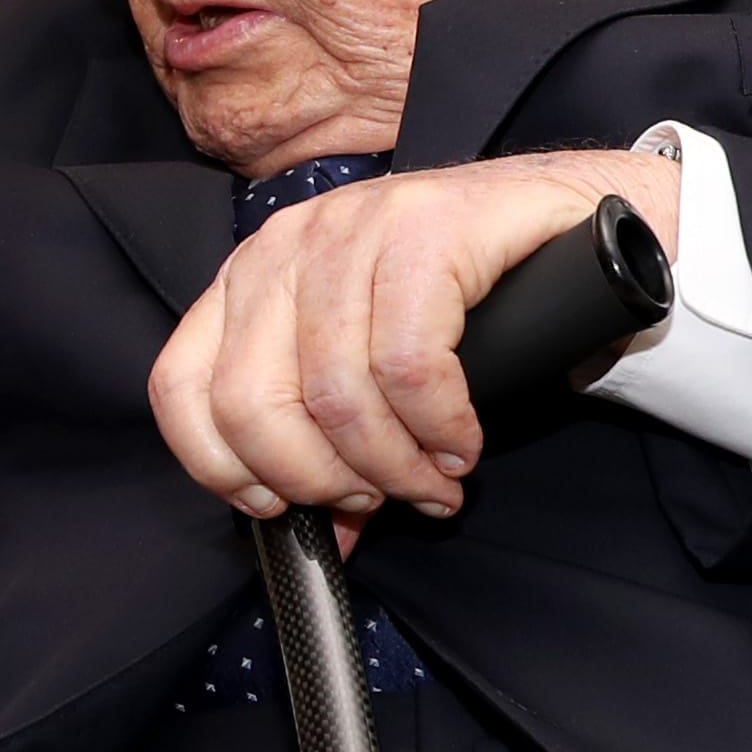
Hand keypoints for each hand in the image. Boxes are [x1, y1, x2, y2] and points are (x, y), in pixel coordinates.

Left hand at [150, 149, 680, 534]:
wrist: (573, 213)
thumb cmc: (467, 299)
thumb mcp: (373, 366)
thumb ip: (334, 443)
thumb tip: (322, 538)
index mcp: (250, 278)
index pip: (178, 386)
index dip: (222, 468)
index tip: (282, 508)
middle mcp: (284, 245)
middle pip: (250, 402)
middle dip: (318, 478)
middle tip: (381, 497)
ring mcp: (350, 227)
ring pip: (331, 391)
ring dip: (391, 465)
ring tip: (434, 480)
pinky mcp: (423, 227)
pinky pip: (408, 363)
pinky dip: (438, 428)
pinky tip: (461, 444)